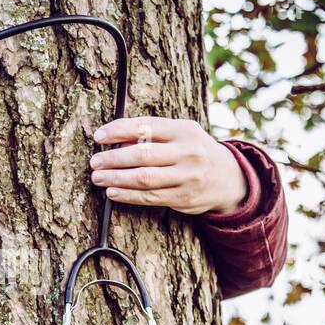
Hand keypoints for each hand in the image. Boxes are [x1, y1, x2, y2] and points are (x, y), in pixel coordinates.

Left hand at [89, 117, 246, 214]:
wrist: (229, 178)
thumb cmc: (195, 151)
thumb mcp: (181, 135)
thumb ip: (153, 136)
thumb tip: (115, 142)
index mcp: (185, 130)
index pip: (146, 126)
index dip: (118, 130)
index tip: (98, 136)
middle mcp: (188, 152)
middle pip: (142, 154)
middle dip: (113, 158)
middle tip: (95, 162)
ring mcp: (188, 176)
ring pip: (144, 178)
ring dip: (116, 179)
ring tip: (98, 178)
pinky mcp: (184, 198)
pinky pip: (150, 197)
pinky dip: (128, 196)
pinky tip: (113, 193)